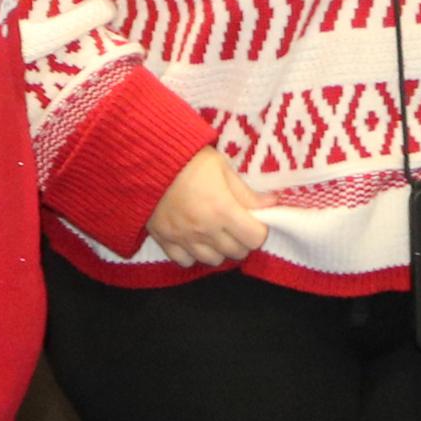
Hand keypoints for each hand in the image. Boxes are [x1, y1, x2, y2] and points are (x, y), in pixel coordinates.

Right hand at [144, 145, 269, 267]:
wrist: (148, 159)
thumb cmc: (189, 159)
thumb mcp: (223, 168)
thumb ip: (247, 192)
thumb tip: (272, 203)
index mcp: (223, 210)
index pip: (254, 238)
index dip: (259, 230)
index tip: (254, 220)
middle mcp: (205, 230)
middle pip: (236, 252)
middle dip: (242, 240)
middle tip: (237, 225)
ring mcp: (183, 238)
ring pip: (213, 261)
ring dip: (220, 250)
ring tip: (217, 233)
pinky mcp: (164, 240)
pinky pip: (185, 261)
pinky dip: (194, 254)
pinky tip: (195, 239)